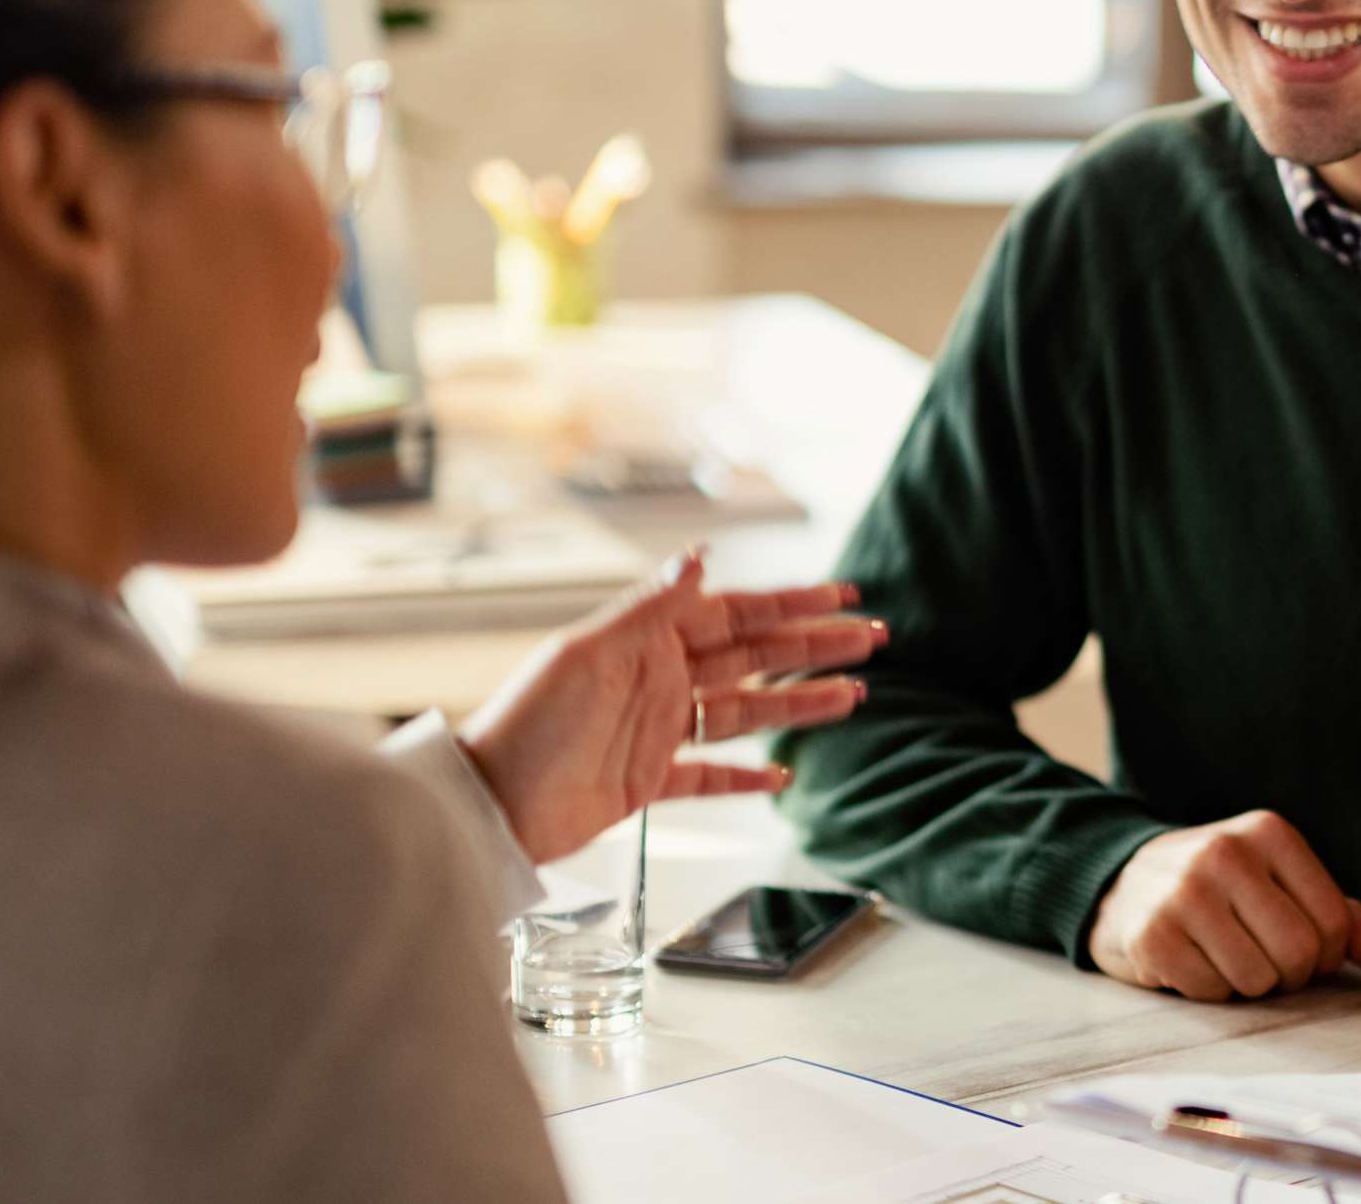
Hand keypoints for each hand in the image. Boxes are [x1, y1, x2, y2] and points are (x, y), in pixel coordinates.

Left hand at [461, 551, 882, 862]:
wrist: (489, 804)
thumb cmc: (527, 724)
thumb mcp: (589, 655)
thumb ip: (650, 610)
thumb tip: (699, 557)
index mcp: (647, 642)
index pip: (736, 615)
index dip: (792, 603)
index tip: (842, 594)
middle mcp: (659, 680)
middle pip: (754, 659)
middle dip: (814, 647)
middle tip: (871, 639)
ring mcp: (656, 731)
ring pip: (745, 713)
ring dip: (799, 704)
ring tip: (854, 696)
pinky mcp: (646, 781)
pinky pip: (709, 776)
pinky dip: (746, 778)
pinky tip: (782, 776)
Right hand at [1087, 809, 1360, 1000]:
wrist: (1123, 883)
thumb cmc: (1220, 888)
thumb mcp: (1279, 882)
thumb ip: (1340, 915)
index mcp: (1270, 834)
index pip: (1333, 922)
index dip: (1326, 953)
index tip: (1301, 947)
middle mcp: (1226, 854)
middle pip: (1298, 953)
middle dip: (1290, 974)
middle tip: (1264, 959)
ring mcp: (1184, 893)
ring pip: (1256, 979)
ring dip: (1249, 984)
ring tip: (1226, 955)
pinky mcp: (1152, 934)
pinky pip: (1211, 991)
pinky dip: (1210, 990)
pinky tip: (1194, 960)